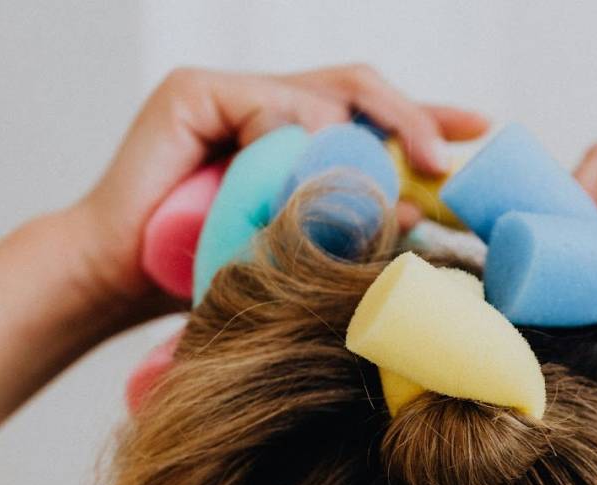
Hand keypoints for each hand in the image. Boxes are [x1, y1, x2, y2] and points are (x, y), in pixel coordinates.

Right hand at [73, 64, 488, 323]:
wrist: (119, 285)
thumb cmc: (202, 275)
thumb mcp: (299, 249)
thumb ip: (350, 224)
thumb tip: (419, 211)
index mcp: (291, 137)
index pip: (370, 113)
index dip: (424, 117)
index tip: (478, 128)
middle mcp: (263, 104)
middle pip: (357, 86)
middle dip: (410, 118)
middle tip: (443, 160)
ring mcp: (228, 92)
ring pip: (320, 96)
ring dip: (346, 152)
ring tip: (347, 202)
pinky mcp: (193, 92)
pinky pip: (267, 107)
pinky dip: (284, 146)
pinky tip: (276, 185)